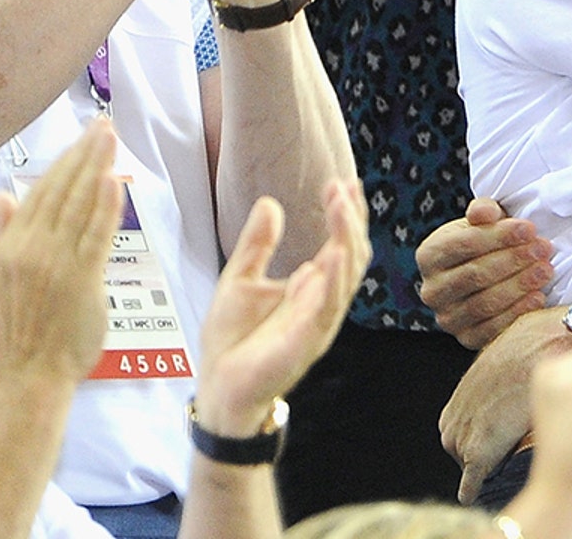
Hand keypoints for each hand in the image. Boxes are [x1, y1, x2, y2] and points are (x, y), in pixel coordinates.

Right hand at [0, 120, 122, 385]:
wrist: (30, 371)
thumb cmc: (22, 327)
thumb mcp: (2, 275)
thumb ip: (5, 232)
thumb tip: (2, 196)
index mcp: (11, 245)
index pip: (40, 191)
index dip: (63, 160)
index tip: (82, 136)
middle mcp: (31, 248)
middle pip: (60, 190)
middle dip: (83, 153)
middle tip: (103, 124)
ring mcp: (55, 262)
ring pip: (78, 205)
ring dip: (96, 168)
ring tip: (110, 139)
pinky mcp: (80, 278)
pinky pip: (95, 235)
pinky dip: (104, 206)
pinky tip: (113, 180)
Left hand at [192, 177, 369, 436]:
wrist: (220, 388)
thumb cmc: (232, 340)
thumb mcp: (239, 280)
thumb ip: (257, 245)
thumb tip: (270, 202)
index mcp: (312, 287)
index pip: (341, 244)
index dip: (346, 215)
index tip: (342, 183)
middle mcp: (324, 301)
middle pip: (352, 254)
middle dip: (351, 219)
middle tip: (342, 187)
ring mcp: (320, 320)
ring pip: (347, 274)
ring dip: (347, 237)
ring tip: (340, 204)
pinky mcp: (308, 339)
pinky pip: (329, 306)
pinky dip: (335, 278)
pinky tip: (335, 252)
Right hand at [417, 198, 555, 349]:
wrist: (487, 275)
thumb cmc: (487, 243)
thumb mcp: (484, 221)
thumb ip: (484, 211)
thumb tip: (484, 213)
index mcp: (430, 255)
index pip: (465, 244)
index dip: (500, 236)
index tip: (529, 229)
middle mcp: (432, 290)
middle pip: (475, 275)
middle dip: (514, 260)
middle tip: (543, 250)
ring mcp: (447, 317)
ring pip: (484, 303)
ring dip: (519, 286)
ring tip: (545, 270)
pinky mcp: (466, 338)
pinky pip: (492, 329)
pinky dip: (518, 313)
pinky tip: (538, 297)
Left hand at [443, 308, 571, 502]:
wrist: (550, 350)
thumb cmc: (536, 341)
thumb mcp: (512, 344)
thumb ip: (506, 362)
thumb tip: (518, 359)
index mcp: (462, 392)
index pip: (460, 421)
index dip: (478, 428)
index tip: (493, 432)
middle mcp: (456, 414)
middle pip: (458, 444)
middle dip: (476, 449)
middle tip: (501, 452)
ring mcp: (465, 435)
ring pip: (466, 462)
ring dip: (478, 467)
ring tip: (498, 470)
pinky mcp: (479, 453)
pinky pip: (470, 480)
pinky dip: (470, 488)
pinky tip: (470, 495)